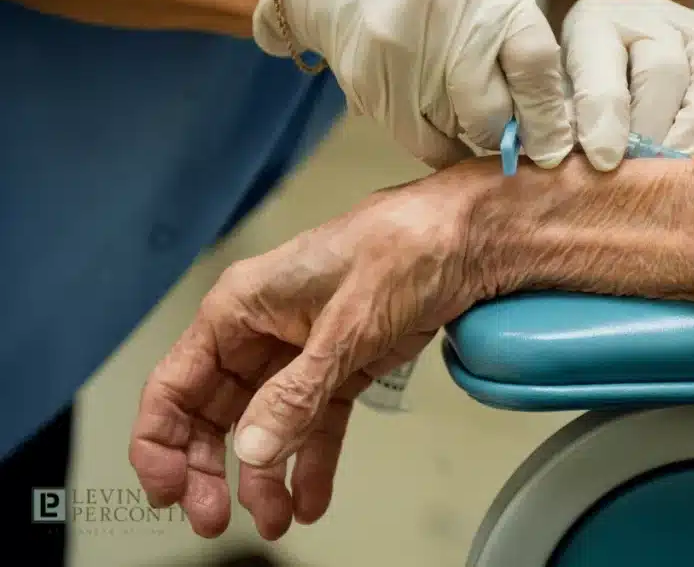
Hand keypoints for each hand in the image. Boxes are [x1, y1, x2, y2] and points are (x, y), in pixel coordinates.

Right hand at [129, 164, 498, 538]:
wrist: (467, 238)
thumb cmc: (403, 249)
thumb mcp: (346, 323)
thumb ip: (297, 390)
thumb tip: (253, 449)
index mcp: (241, 307)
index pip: (178, 382)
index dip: (162, 442)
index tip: (168, 492)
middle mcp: (262, 330)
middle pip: (215, 411)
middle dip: (212, 469)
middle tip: (217, 517)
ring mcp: (302, 350)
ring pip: (265, 424)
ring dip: (265, 474)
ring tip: (275, 518)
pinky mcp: (342, 365)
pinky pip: (315, 420)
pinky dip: (312, 459)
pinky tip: (311, 497)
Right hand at [253, 0, 572, 169]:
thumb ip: (511, 33)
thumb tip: (545, 117)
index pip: (534, 62)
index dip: (546, 114)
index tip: (551, 144)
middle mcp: (441, 9)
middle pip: (490, 108)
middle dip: (503, 131)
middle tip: (504, 132)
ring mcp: (398, 46)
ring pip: (454, 129)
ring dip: (466, 135)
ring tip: (460, 111)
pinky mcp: (367, 78)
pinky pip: (417, 138)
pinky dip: (437, 147)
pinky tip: (441, 133)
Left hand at [562, 0, 693, 169]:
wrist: (618, 64)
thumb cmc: (579, 95)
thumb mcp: (556, 103)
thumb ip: (561, 125)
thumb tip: (571, 161)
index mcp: (593, 22)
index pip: (600, 60)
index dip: (604, 112)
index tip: (604, 160)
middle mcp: (650, 15)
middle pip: (664, 67)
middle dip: (655, 128)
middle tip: (646, 174)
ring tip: (681, 171)